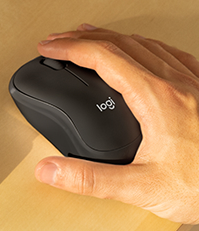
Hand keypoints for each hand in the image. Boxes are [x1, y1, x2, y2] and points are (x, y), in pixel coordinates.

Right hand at [34, 25, 198, 223]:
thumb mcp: (141, 190)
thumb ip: (90, 180)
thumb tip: (50, 170)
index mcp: (157, 99)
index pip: (105, 58)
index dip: (71, 49)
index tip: (49, 48)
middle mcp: (178, 85)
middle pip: (123, 44)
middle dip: (85, 38)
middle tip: (59, 41)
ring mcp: (195, 85)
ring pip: (149, 45)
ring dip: (114, 38)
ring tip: (93, 38)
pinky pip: (174, 56)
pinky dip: (148, 48)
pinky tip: (145, 53)